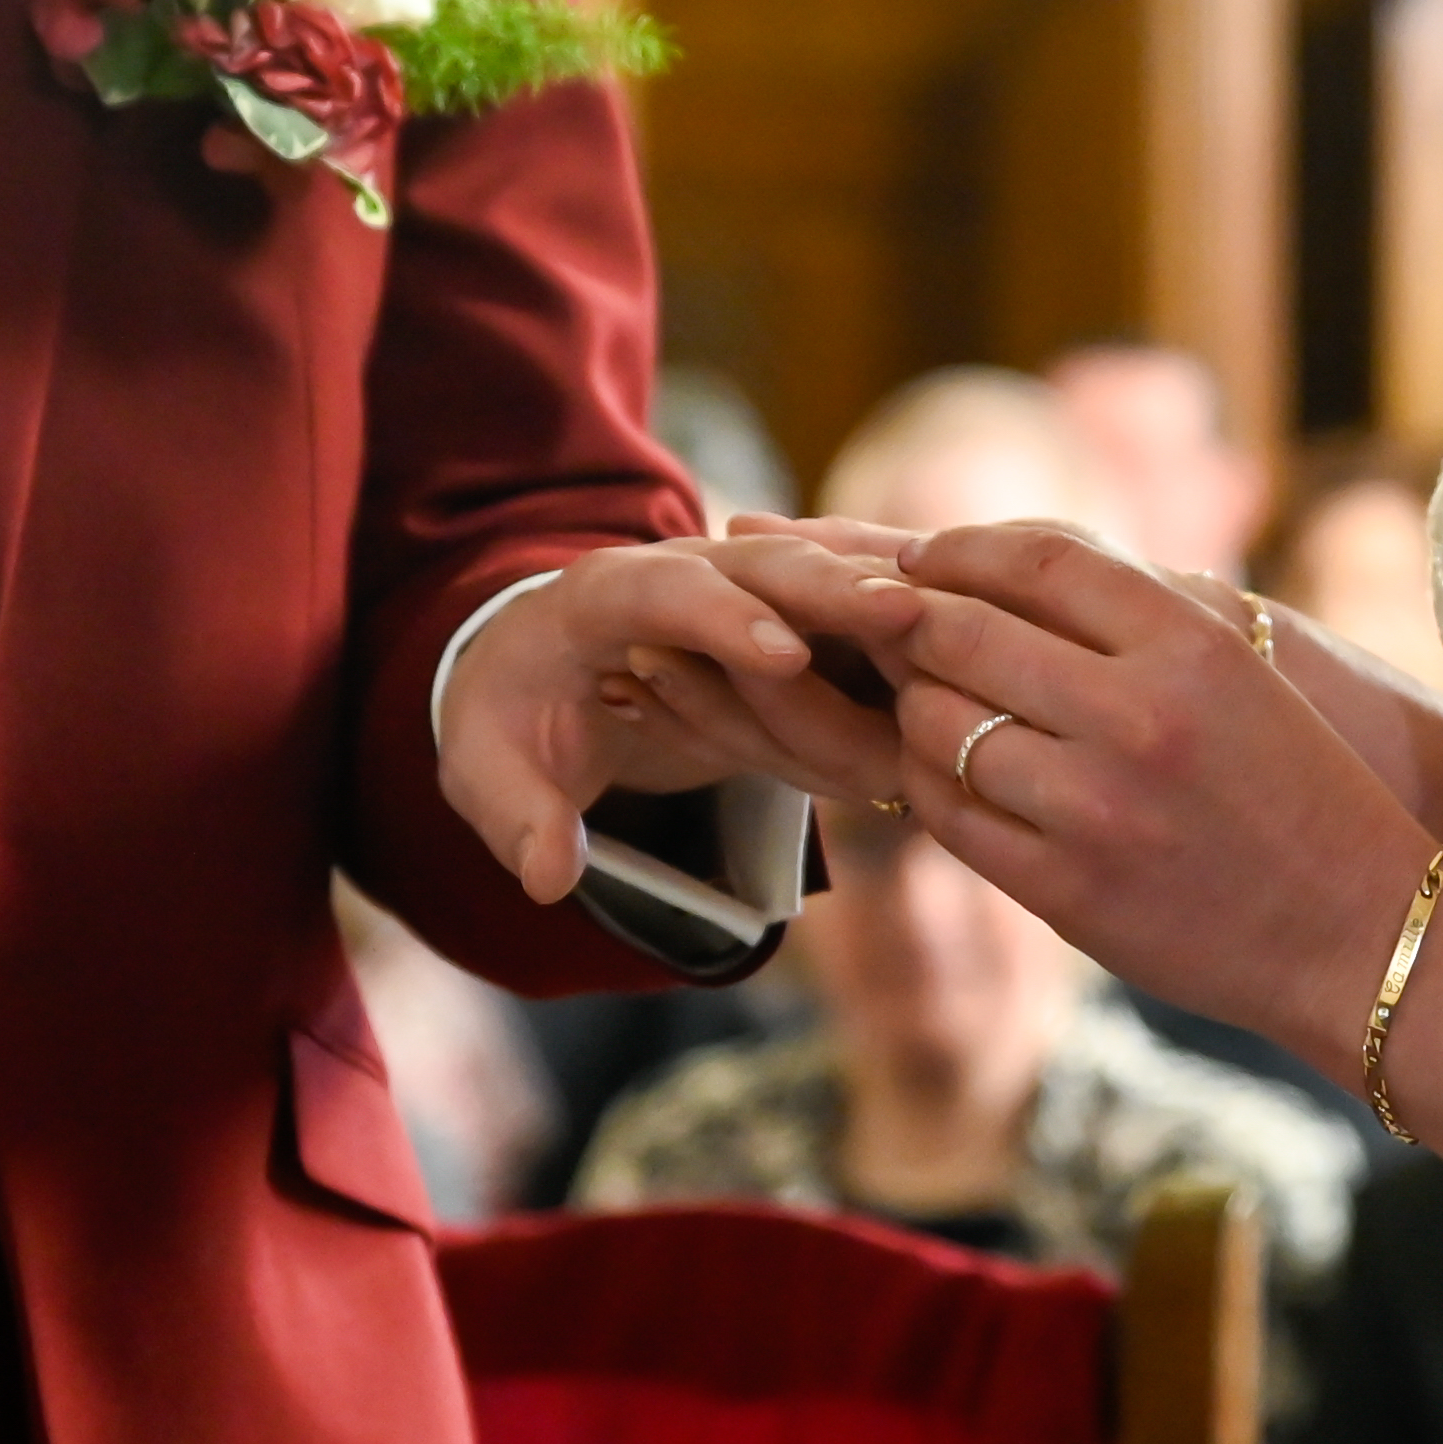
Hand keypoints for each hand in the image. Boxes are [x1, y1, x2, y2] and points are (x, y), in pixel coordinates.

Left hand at [440, 525, 918, 902]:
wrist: (530, 677)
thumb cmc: (507, 724)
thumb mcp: (484, 772)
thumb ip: (519, 818)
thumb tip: (552, 877)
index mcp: (595, 596)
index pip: (664, 592)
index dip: (720, 621)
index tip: (781, 655)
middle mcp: (679, 573)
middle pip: (767, 566)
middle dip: (835, 588)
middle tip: (909, 614)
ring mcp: (738, 590)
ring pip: (823, 583)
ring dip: (884, 605)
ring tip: (956, 631)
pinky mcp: (780, 622)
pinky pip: (845, 622)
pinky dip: (894, 634)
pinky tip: (958, 652)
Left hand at [848, 523, 1429, 1052]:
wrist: (1358, 932)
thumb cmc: (1294, 790)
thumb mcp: (1239, 675)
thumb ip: (1134, 618)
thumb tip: (998, 566)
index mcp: (1194, 646)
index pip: (1039, 561)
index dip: (961, 547)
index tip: (921, 554)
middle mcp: (1140, 717)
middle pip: (965, 634)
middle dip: (911, 624)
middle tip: (888, 627)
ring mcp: (1096, 809)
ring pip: (938, 725)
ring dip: (913, 707)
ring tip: (917, 702)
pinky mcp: (1064, 891)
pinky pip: (948, 815)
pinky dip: (928, 784)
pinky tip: (944, 774)